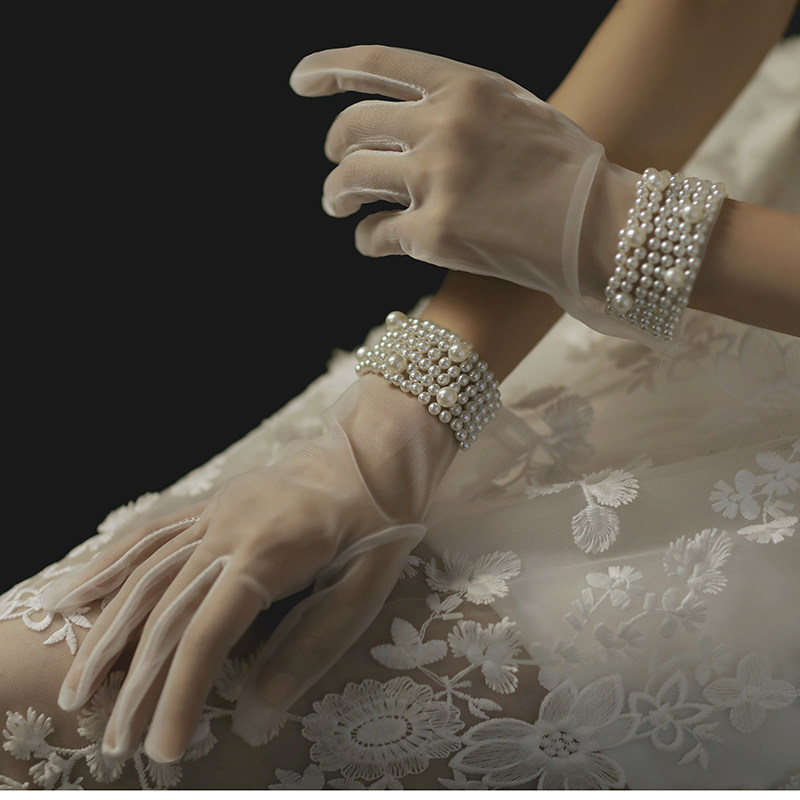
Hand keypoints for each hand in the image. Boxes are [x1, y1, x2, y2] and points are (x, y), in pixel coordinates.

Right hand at [39, 375, 455, 762]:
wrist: (374, 454)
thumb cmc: (377, 526)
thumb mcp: (364, 589)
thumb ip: (310, 647)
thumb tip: (256, 714)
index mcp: (267, 554)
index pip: (206, 636)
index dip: (179, 696)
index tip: (163, 750)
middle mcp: (228, 530)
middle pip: (165, 612)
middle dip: (135, 682)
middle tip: (112, 742)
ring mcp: (214, 512)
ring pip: (144, 574)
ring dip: (107, 633)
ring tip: (77, 688)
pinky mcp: (212, 503)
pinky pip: (150, 532)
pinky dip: (110, 563)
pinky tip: (77, 592)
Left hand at [290, 45, 638, 330]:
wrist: (601, 226)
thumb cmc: (566, 172)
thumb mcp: (517, 111)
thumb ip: (462, 106)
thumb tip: (408, 119)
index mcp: (464, 85)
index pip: (377, 61)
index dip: (329, 68)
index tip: (300, 81)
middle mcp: (443, 125)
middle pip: (354, 128)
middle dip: (336, 149)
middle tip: (338, 173)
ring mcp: (437, 179)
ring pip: (351, 179)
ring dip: (336, 194)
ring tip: (337, 204)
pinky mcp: (436, 234)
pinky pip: (374, 235)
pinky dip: (366, 240)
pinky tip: (372, 242)